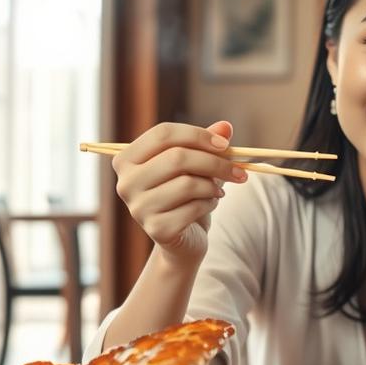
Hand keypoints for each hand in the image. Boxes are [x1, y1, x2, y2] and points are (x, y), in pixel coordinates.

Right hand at [112, 121, 246, 262]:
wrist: (183, 237)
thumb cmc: (186, 193)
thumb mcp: (196, 164)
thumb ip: (207, 143)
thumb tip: (225, 127)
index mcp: (127, 159)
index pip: (162, 134)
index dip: (198, 135)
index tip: (225, 145)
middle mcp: (126, 183)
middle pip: (176, 157)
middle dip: (215, 162)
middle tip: (239, 171)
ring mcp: (138, 208)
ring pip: (187, 184)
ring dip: (212, 185)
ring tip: (217, 190)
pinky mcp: (156, 229)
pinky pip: (193, 208)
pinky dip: (210, 203)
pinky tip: (210, 204)